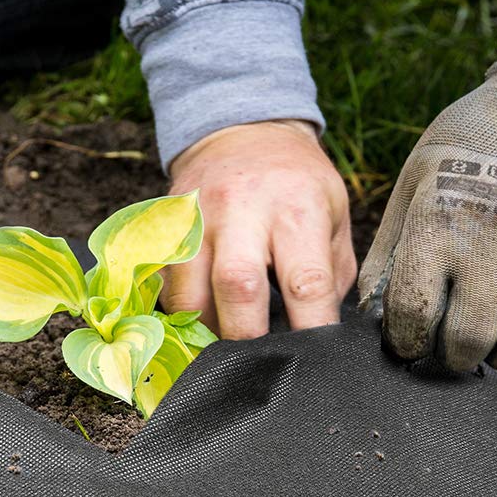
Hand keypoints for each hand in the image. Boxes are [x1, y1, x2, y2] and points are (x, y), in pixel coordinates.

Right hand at [164, 119, 355, 337]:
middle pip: (237, 287)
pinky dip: (180, 312)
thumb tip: (325, 332)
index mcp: (297, 209)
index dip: (310, 328)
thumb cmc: (296, 183)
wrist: (244, 132)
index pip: (306, 281)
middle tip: (255, 364)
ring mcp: (196, 219)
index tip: (313, 358)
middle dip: (245, 337)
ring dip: (205, 330)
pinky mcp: (164, 230)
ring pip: (188, 295)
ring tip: (222, 338)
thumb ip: (331, 272)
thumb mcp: (333, 213)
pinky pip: (163, 288)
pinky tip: (198, 314)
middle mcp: (242, 211)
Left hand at [358, 58, 496, 372]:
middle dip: (452, 354)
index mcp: (441, 227)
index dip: (407, 341)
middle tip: (452, 342)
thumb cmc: (468, 155)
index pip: (413, 318)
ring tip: (494, 329)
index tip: (412, 341)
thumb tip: (372, 321)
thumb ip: (387, 258)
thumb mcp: (413, 191)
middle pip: (467, 343)